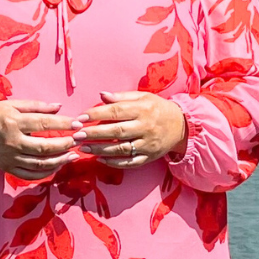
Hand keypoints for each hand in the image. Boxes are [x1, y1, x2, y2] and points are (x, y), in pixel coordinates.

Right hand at [0, 99, 82, 179]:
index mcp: (14, 122)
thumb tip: (59, 107)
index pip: (44, 124)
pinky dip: (45, 173)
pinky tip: (57, 167)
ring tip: (72, 155)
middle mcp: (12, 141)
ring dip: (59, 161)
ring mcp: (10, 158)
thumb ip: (36, 106)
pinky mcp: (8, 168)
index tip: (78, 124)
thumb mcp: (12, 104)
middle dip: (65, 144)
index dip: (63, 125)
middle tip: (79, 140)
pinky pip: (30, 175)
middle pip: (44, 147)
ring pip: (39, 164)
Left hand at [69, 91, 187, 167]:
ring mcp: (147, 144)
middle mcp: (145, 127)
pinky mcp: (149, 157)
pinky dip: (114, 162)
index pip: (116, 111)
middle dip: (95, 133)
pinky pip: (130, 163)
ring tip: (83, 148)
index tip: (80, 117)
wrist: (181, 125)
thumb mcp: (142, 97)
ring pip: (121, 149)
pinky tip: (100, 159)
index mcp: (142, 109)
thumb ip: (121, 97)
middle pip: (116, 131)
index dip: (96, 114)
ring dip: (100, 149)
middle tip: (77, 135)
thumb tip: (101, 95)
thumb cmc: (157, 109)